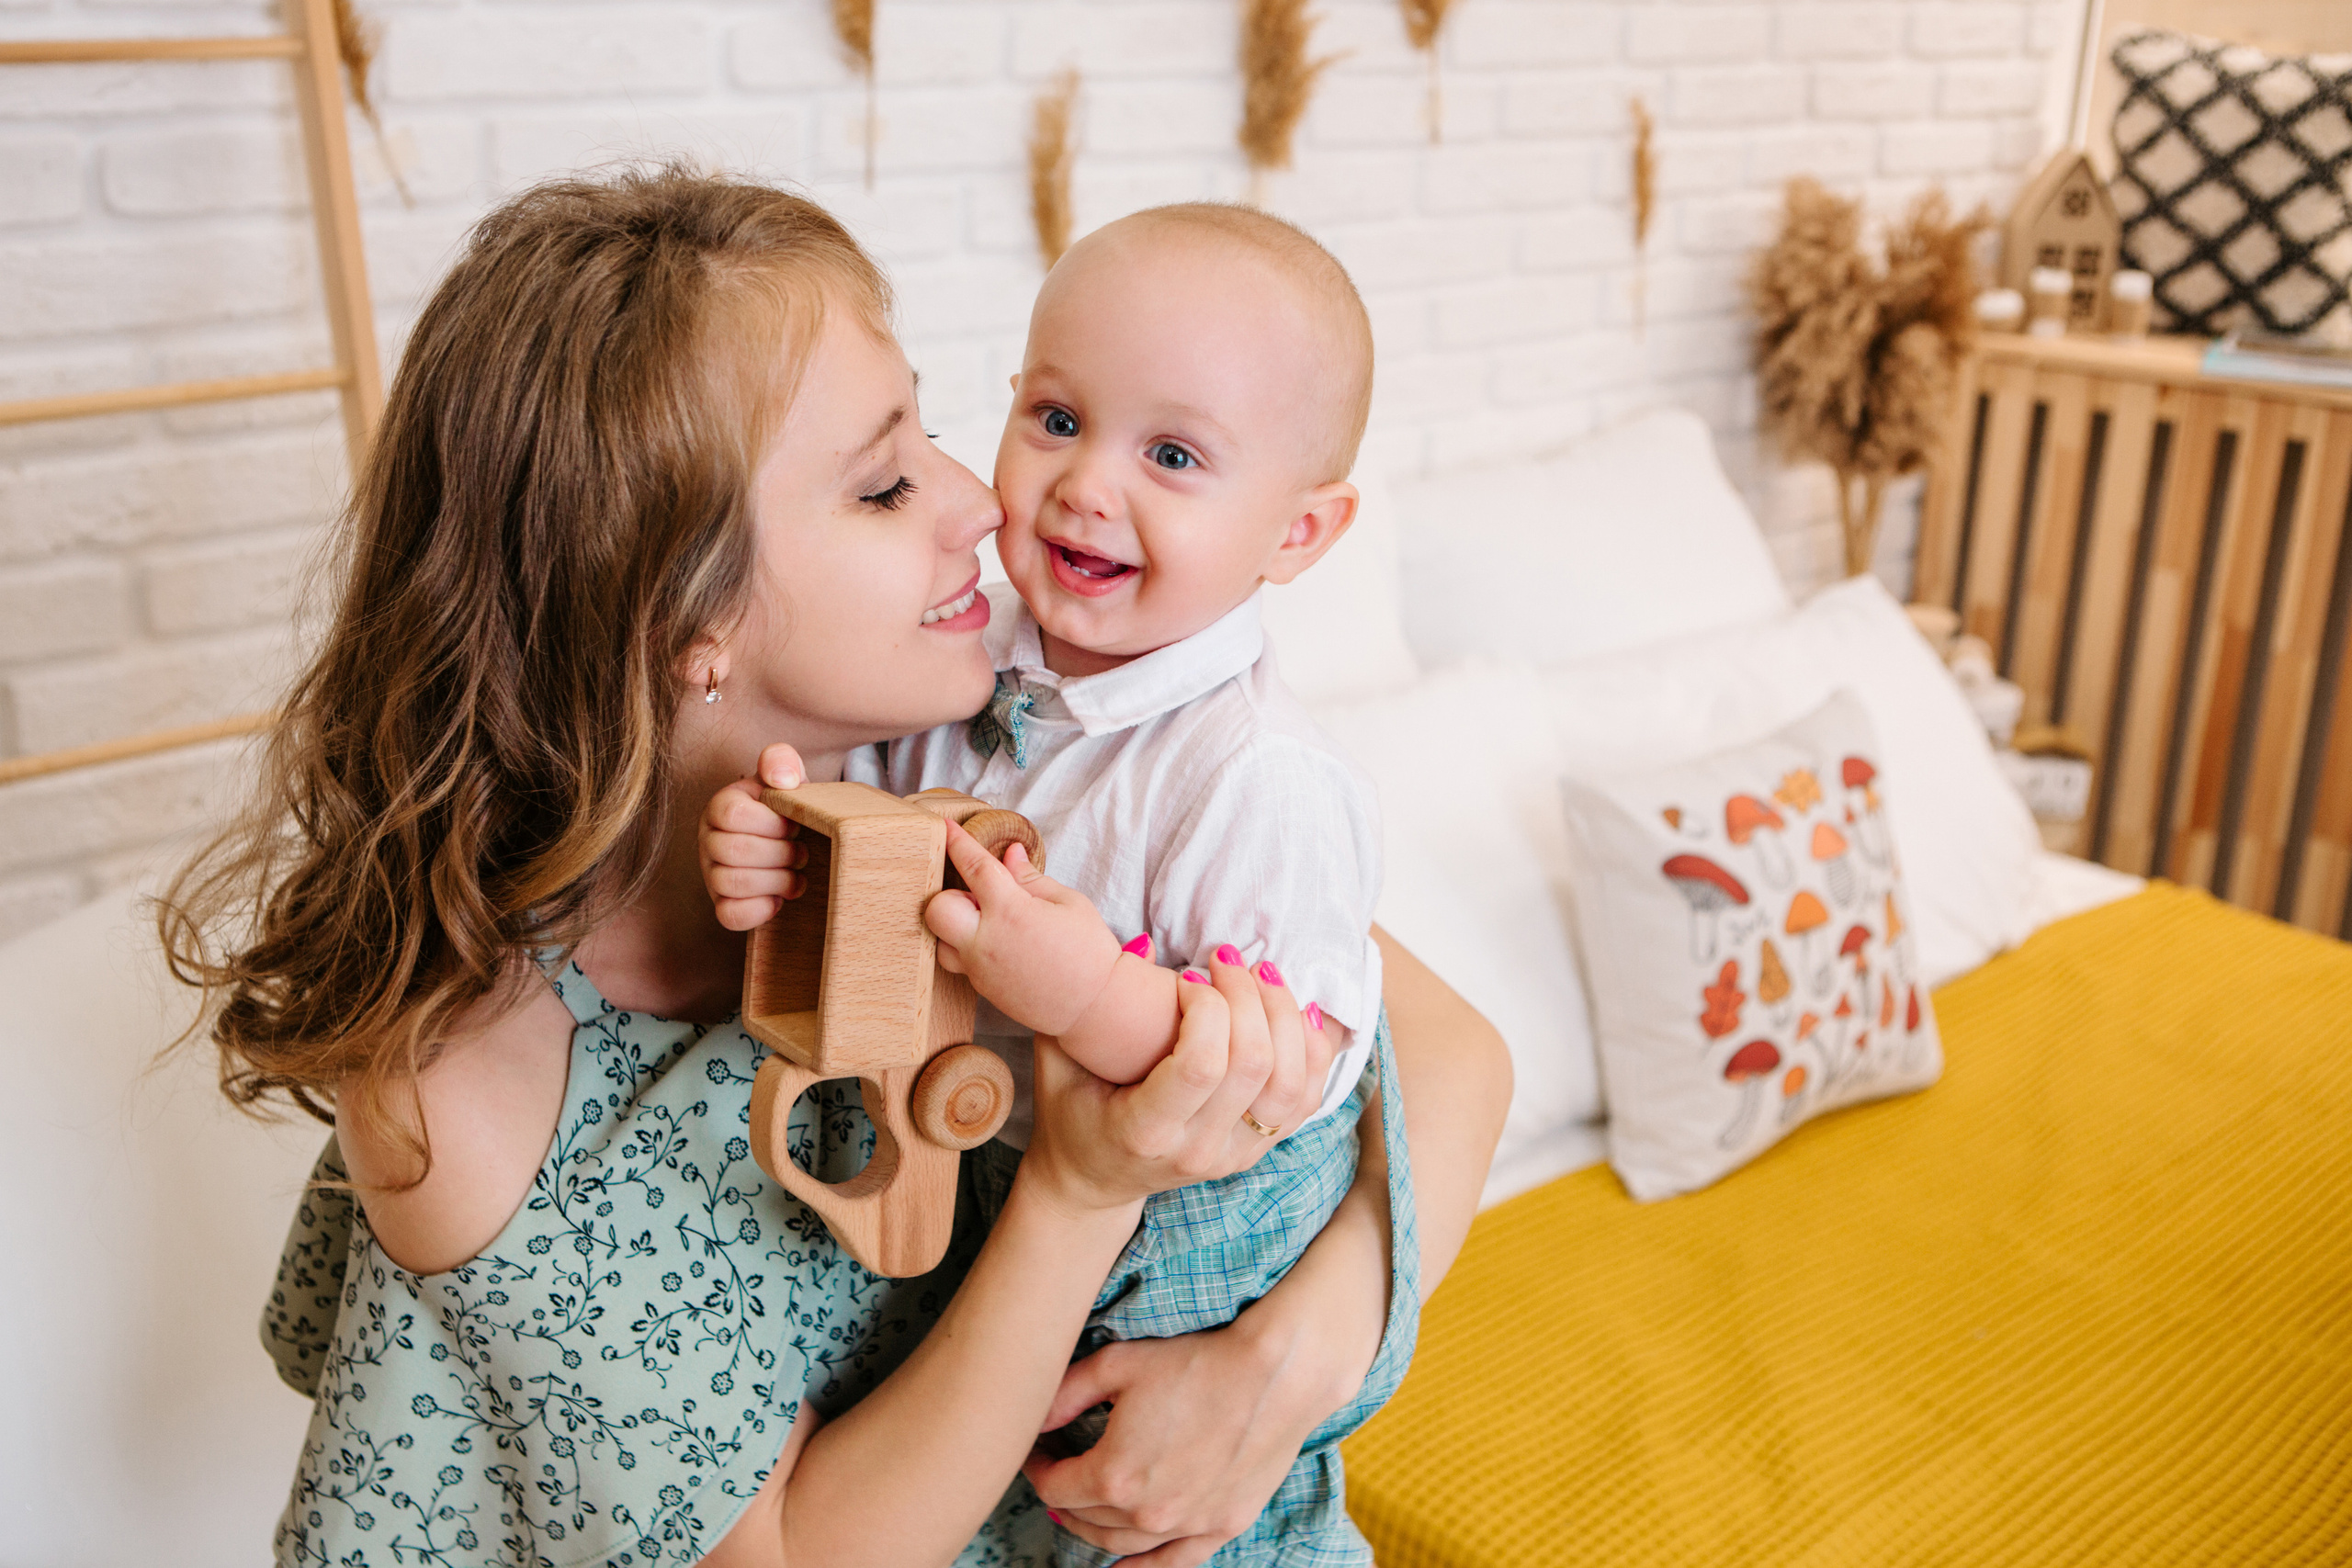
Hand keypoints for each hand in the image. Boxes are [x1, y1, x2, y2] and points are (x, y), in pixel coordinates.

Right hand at [700, 743, 809, 930]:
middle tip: (802, 851)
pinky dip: (761, 910)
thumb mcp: (786, 776)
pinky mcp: (723, 905)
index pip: (731, 815)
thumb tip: (782, 779)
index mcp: (720, 806)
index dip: (771, 823)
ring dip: (776, 881)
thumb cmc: (786, 808)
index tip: (794, 823)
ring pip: (730, 883)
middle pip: (733, 851)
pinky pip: (730, 916)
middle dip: (780, 853)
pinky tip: (781, 898)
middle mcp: (708, 840)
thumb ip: (781, 761)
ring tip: (797, 874)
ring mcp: (711, 874)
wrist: (794, 839)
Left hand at [925, 817, 1124, 1034]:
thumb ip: (1030, 878)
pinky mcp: (982, 990)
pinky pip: (959, 963)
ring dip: (954, 926)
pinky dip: (968, 948)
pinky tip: (997, 944)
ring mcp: (980, 970)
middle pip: (936, 909)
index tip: (944, 825)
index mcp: (1011, 911)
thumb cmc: (1089, 950)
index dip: (957, 841)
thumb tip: (1009, 854)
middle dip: (949, 894)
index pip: (973, 866)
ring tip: (986, 924)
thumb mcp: (1068, 902)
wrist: (1095, 1007)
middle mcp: (986, 941)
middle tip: (980, 897)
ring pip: (940, 941)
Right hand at [1018, 947, 1335, 1216]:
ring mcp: (1235, 1155)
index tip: (1186, 977)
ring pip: (1292, 1084)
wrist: (1091, 1185)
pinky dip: (1315, 1050)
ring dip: (1286, 1017)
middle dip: (1248, 997)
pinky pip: (1306, 1099)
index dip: (1206, 1008)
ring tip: (1262, 974)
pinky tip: (1297, 1008)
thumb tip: (1144, 946)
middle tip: (1224, 958)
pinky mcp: (1257, 1150)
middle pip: (1254, 1066)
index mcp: (1145, 1131)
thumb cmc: (1070, 1114)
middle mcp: (1198, 1150)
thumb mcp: (1057, 1063)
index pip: (1201, 1066)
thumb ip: (1084, 1008)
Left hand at [1021, 1298, 1365, 1565]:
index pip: (1054, 1487)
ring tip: (1081, 1509)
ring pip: (1120, 1544)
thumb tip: (1032, 1420)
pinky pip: (1172, 1562)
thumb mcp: (1116, 1365)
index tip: (1037, 1451)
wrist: (1273, 1374)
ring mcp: (1186, 1525)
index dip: (1038, 1467)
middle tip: (1059, 1468)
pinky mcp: (1221, 1525)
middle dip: (1064, 1493)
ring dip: (1093, 1528)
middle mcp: (1146, 1513)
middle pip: (1084, 1517)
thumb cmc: (1196, 1362)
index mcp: (1113, 1475)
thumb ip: (1064, 1395)